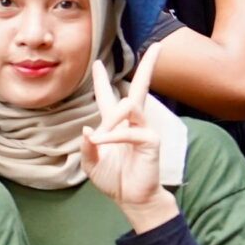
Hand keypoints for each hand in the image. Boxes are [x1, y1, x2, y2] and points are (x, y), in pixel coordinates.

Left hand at [80, 47, 176, 230]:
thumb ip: (87, 147)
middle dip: (148, 66)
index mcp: (115, 125)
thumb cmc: (114, 180)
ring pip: (129, 107)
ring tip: (99, 139)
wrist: (130, 198)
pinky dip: (112, 136)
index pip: (108, 97)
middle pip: (141, 88)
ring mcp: (144, 129)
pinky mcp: (151, 140)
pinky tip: (101, 142)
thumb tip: (87, 130)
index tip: (97, 63)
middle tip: (157, 45)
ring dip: (110, 121)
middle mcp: (132, 123)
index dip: (102, 80)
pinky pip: (129, 131)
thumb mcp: (92, 163)